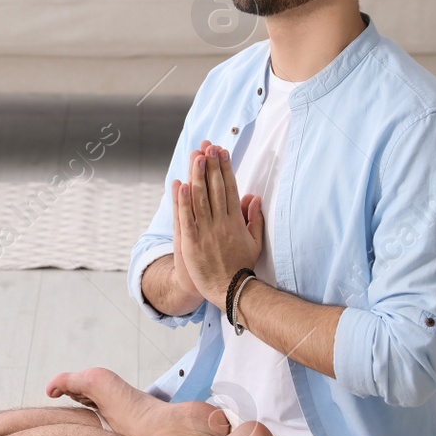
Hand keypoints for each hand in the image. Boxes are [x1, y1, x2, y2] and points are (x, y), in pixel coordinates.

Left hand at [174, 140, 262, 308]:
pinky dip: (182, 200)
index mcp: (236, 221)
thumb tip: (255, 197)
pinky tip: (180, 184)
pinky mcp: (191, 242)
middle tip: (208, 146)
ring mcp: (206, 232)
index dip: (225, 168)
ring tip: (195, 156)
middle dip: (211, 165)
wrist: (228, 290)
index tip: (222, 152)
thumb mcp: (255, 242)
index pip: (230, 188)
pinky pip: (186, 217)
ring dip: (196, 176)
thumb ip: (255, 219)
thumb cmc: (241, 266)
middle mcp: (221, 223)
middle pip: (215, 188)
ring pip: (200, 198)